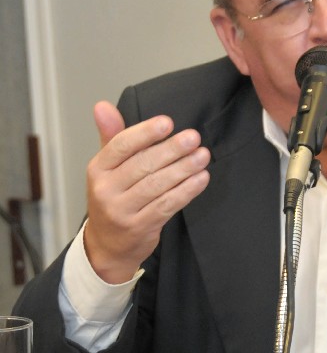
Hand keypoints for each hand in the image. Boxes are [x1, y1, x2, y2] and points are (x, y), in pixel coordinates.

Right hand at [83, 101, 210, 282]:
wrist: (108, 246)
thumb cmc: (113, 199)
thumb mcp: (107, 168)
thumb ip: (111, 136)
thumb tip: (102, 106)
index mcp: (98, 170)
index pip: (120, 146)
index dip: (145, 133)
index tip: (167, 123)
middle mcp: (106, 190)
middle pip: (142, 165)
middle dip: (171, 150)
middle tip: (193, 137)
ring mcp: (122, 211)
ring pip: (157, 185)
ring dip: (184, 169)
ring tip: (202, 156)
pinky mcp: (140, 227)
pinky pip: (167, 205)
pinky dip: (186, 191)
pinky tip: (201, 179)